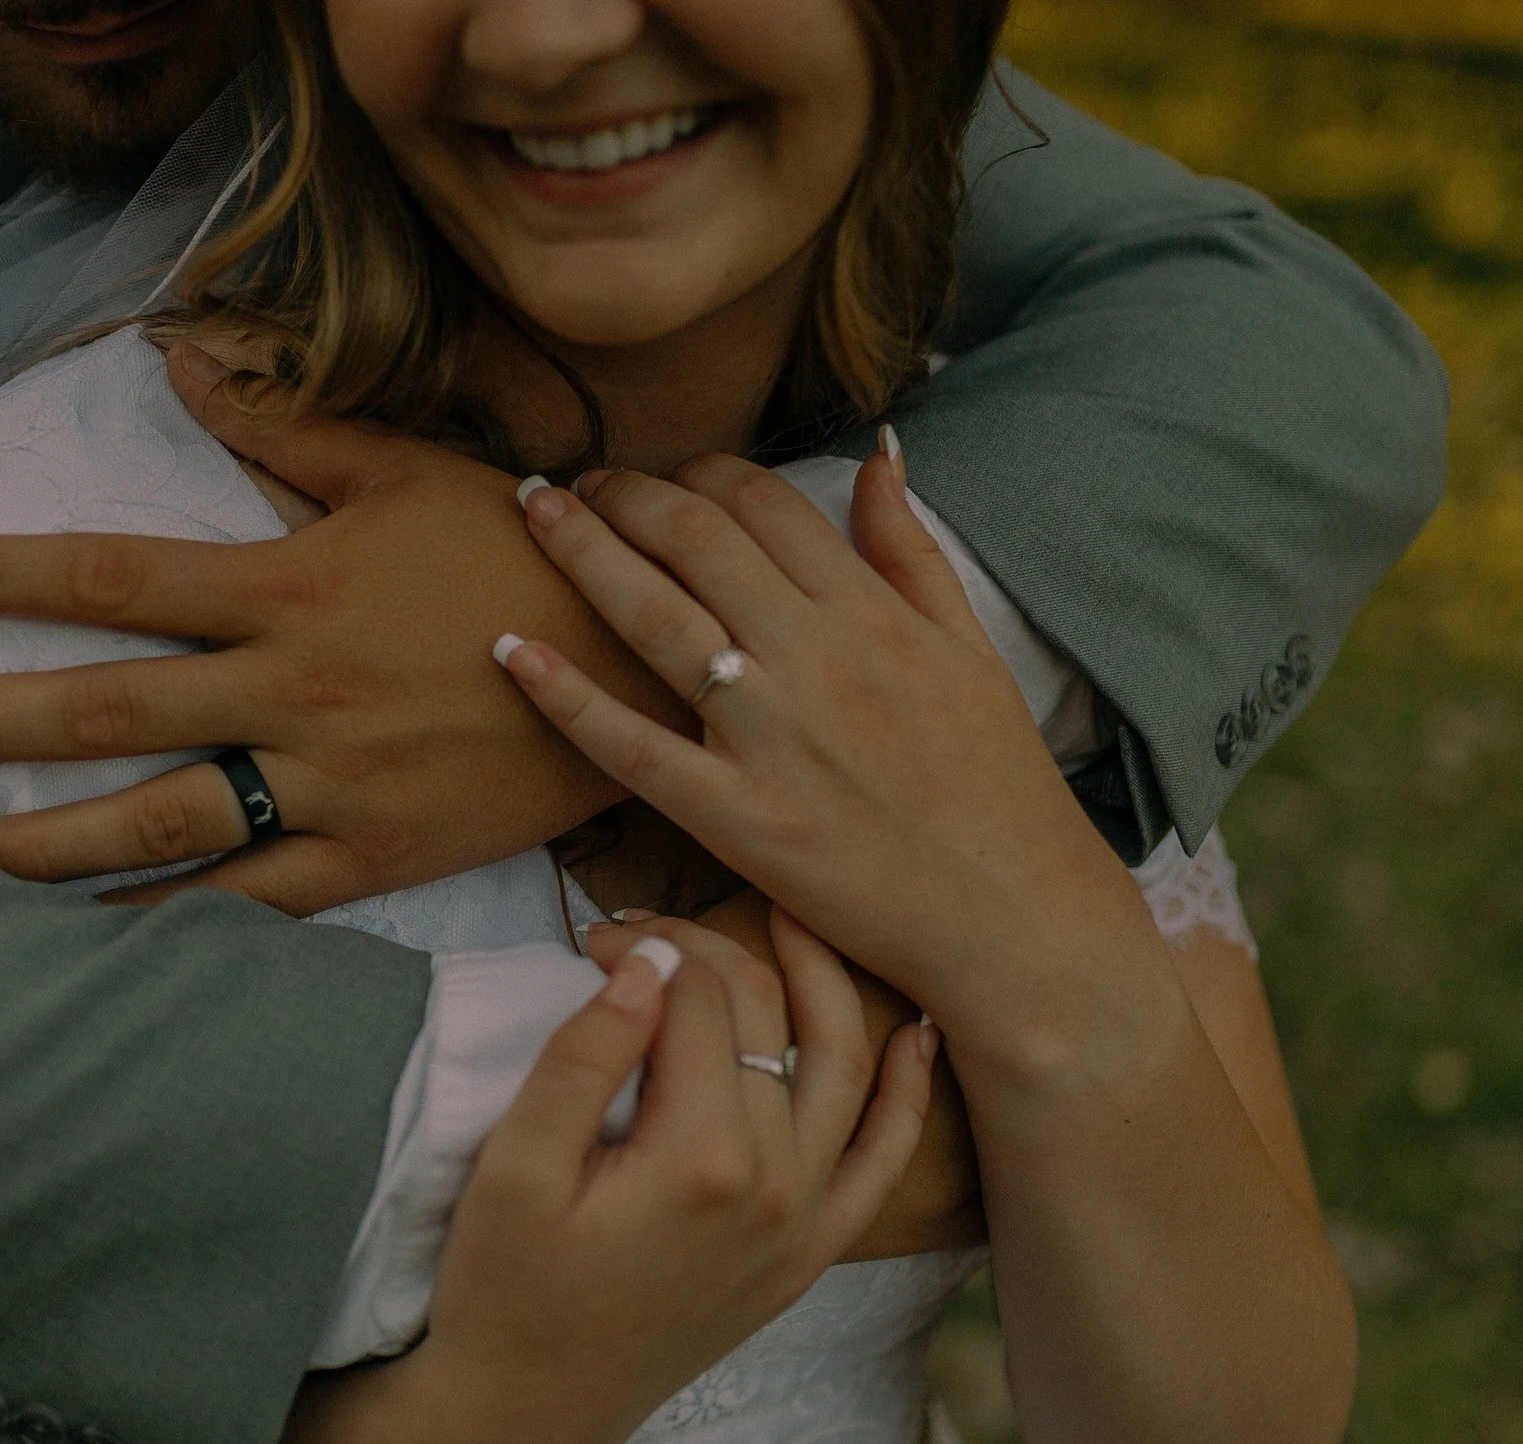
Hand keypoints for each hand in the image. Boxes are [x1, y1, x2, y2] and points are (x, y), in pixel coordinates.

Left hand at [0, 343, 690, 915]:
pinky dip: (171, 918)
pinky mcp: (369, 852)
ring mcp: (326, 781)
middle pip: (110, 705)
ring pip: (164, 816)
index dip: (7, 573)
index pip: (116, 575)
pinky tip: (97, 936)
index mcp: (289, 587)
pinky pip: (252, 899)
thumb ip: (286, 425)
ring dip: (50, 837)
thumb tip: (179, 363)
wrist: (645, 666)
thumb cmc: (522, 556)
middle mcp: (290, 689)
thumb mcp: (409, 470)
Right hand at [420, 918, 931, 1443]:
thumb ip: (583, 1056)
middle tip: (644, 926)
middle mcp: (777, 1188)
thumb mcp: (513, 1169)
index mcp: (702, 1161)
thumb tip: (649, 959)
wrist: (527, 1414)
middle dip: (708, 948)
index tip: (589, 936)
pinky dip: (906, 1094)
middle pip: (764, 1017)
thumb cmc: (502, 1291)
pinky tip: (915, 1033)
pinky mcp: (809, 1255)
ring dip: (825, 982)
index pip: (695, 999)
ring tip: (794, 915)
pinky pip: (883, 1163)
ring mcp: (804, 1225)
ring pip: (842, 1067)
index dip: (644, 944)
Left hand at [494, 443, 1152, 1046]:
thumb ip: (911, 547)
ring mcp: (770, 737)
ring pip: (654, 617)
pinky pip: (632, 747)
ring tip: (535, 515)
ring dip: (582, 553)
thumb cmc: (996, 784)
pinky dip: (567, 696)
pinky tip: (510, 651)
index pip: (761, 502)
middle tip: (576, 485)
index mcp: (871, 611)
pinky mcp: (738, 818)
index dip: (695, 472)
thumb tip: (878, 450)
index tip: (659, 476)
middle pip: (693, 539)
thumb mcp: (970, 647)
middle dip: (623, 494)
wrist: (1012, 914)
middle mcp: (814, 657)